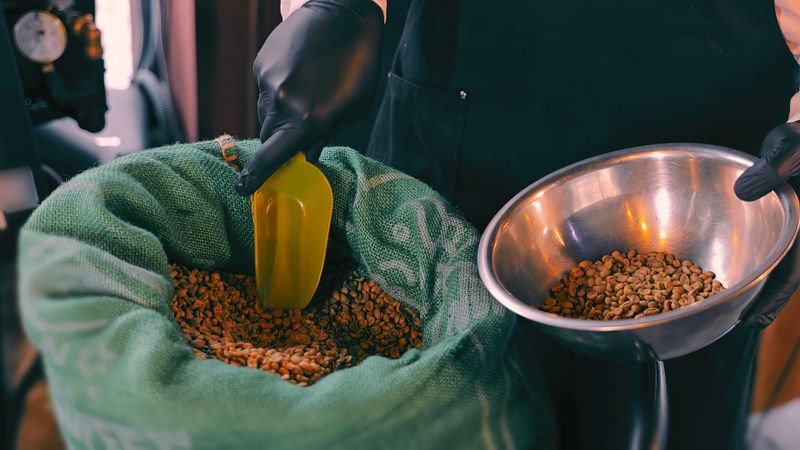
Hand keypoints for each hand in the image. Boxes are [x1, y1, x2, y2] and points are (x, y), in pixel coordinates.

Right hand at [236, 0, 382, 195]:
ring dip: (280, 113)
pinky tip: (298, 73)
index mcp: (308, 118)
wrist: (342, 12)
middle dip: (281, 139)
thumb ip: (326, 135)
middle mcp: (281, 102)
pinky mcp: (260, 65)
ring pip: (265, 113)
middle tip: (302, 127)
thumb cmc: (358, 64)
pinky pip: (264, 90)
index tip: (245, 189)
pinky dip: (277, 90)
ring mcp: (267, 81)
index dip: (258, 176)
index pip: (273, 157)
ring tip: (306, 91)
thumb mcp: (353, 108)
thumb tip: (306, 156)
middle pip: (267, 137)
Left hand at [735, 121, 799, 327]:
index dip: (772, 297)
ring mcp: (773, 233)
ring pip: (757, 265)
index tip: (755, 320)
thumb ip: (774, 166)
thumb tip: (746, 191)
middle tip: (732, 326)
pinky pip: (743, 248)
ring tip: (715, 309)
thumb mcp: (792, 147)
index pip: (790, 270)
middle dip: (753, 302)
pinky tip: (701, 275)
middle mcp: (787, 235)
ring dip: (739, 286)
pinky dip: (727, 262)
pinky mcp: (758, 227)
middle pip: (772, 276)